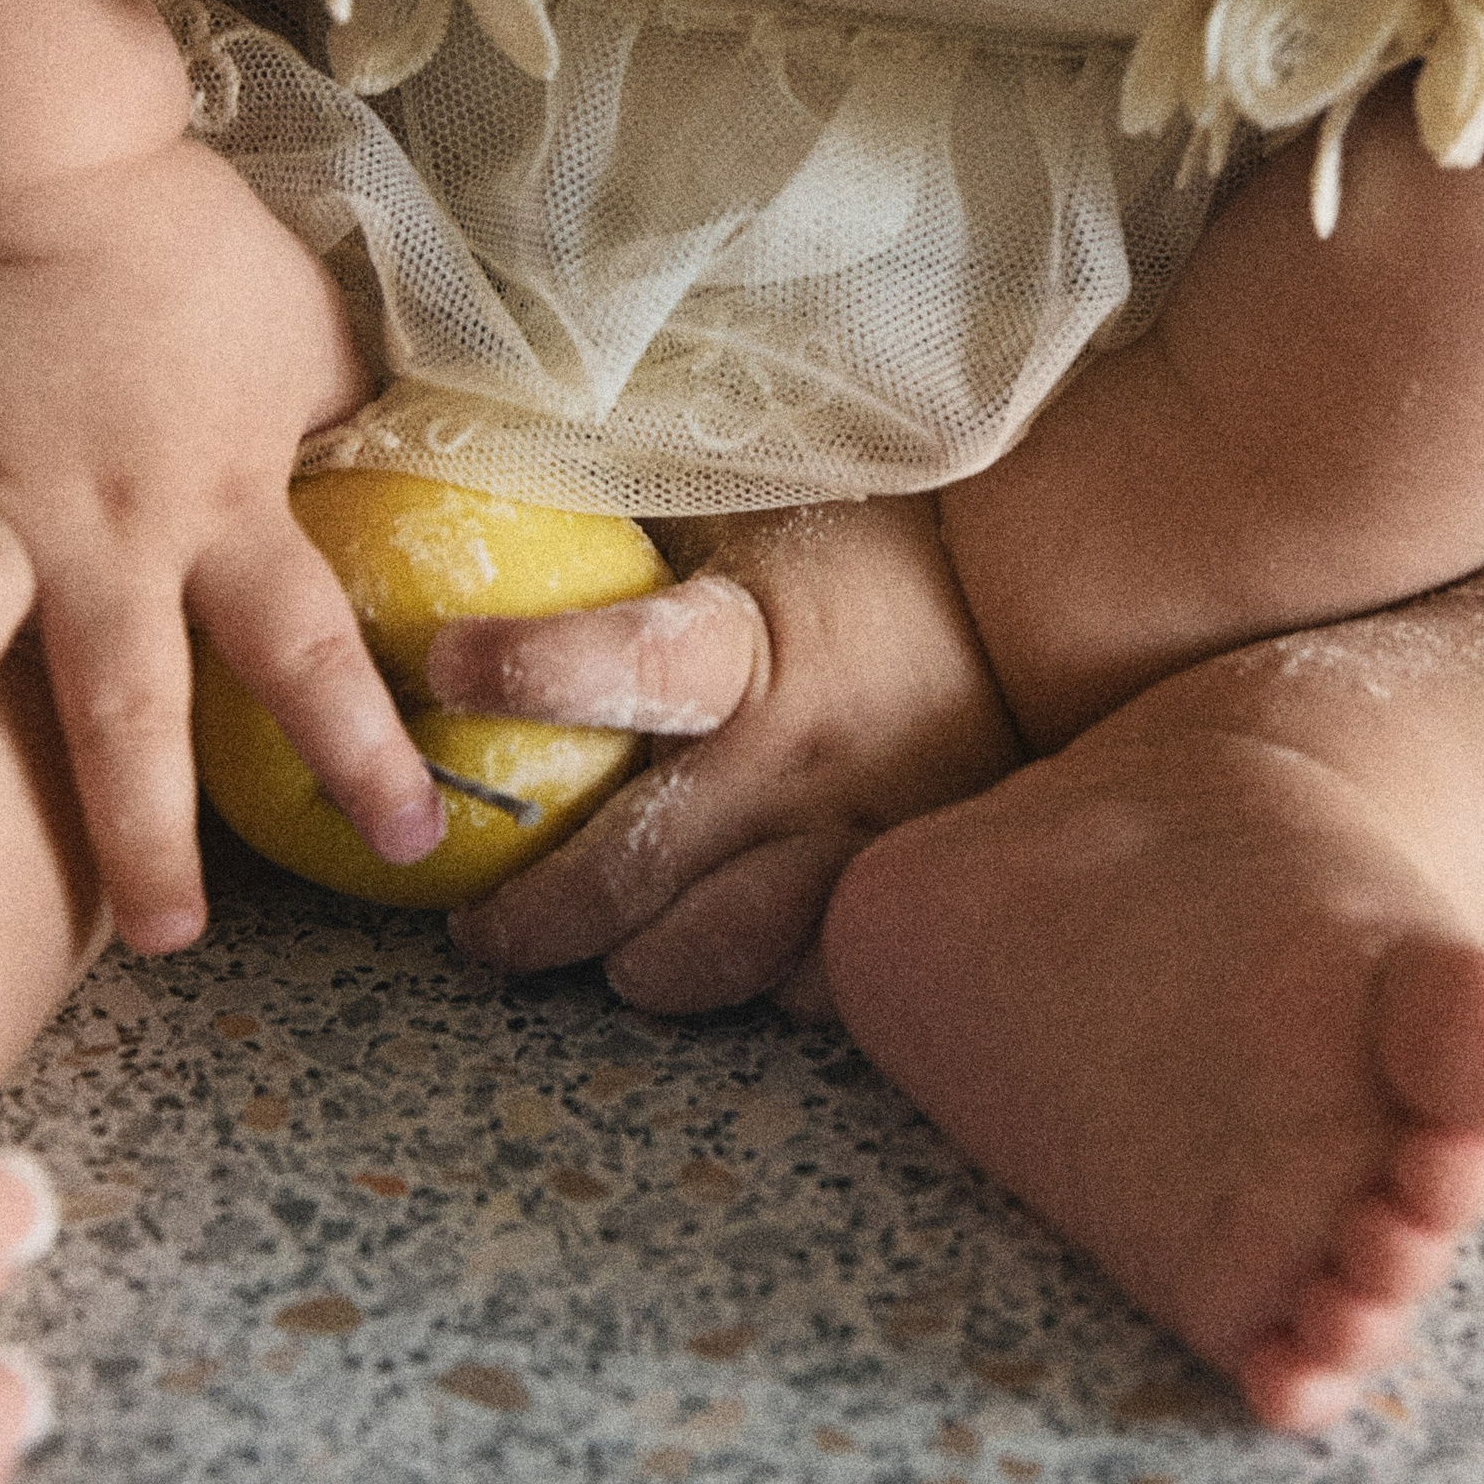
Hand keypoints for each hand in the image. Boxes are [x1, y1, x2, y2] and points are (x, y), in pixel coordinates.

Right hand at [0, 138, 441, 951]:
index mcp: (221, 504)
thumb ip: (341, 435)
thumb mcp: (313, 343)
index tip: (402, 844)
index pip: (308, 648)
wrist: (42, 152)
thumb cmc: (192, 254)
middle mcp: (99, 524)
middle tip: (166, 941)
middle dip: (144, 827)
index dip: (361, 750)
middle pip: (130, 697)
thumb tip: (413, 489)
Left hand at [437, 498, 1025, 1012]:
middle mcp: (787, 761)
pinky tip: (729, 966)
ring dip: (635, 968)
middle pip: (627, 872)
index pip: (625, 666)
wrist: (1042, 601)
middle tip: (474, 927)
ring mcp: (845, 840)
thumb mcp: (758, 514)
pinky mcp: (894, 889)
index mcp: (745, 648)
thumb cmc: (881, 547)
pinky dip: (760, 986)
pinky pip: (813, 982)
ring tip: (603, 959)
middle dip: (528, 915)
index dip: (527, 670)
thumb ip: (645, 533)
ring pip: (711, 954)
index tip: (440, 666)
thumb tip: (503, 497)